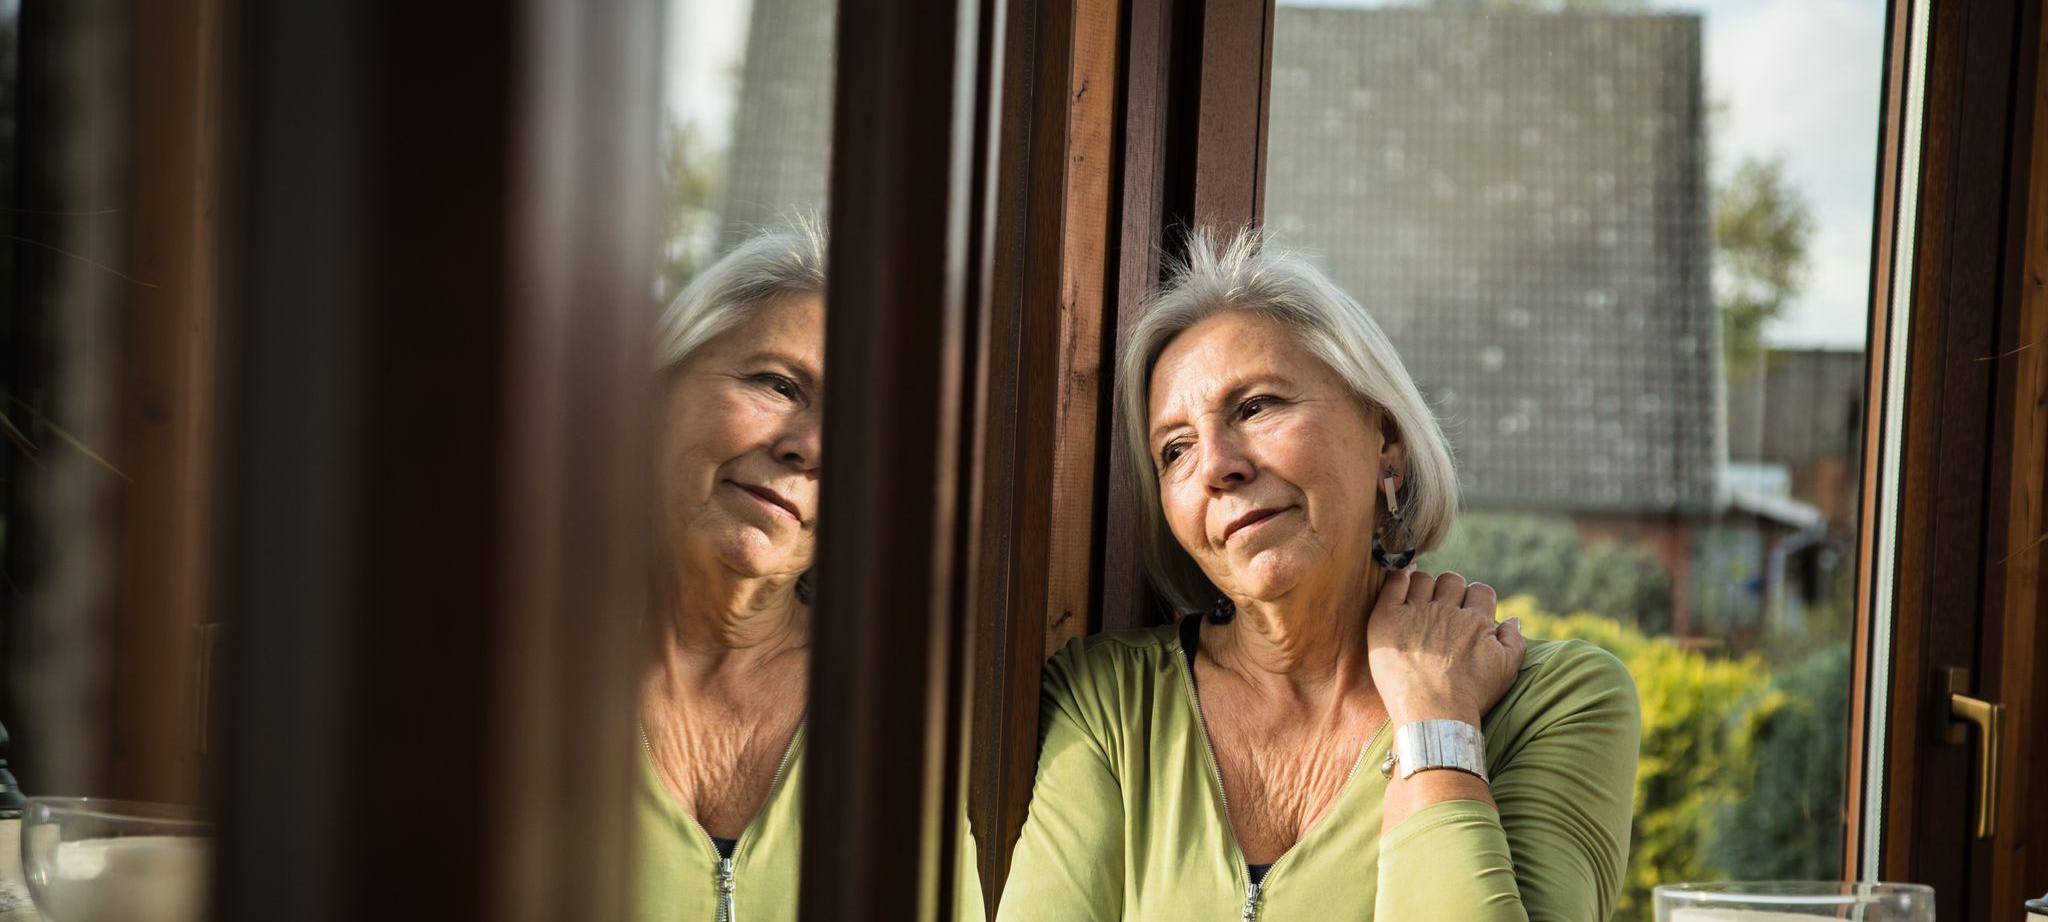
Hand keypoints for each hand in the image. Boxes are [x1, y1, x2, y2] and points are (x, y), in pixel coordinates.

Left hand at [1366, 568, 1525, 726]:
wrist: (1433, 714)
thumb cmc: (1471, 697)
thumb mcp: (1507, 670)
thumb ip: (1514, 640)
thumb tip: (1513, 619)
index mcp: (1476, 620)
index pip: (1480, 591)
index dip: (1475, 599)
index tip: (1467, 611)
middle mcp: (1447, 610)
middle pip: (1452, 581)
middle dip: (1450, 590)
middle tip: (1441, 609)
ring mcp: (1416, 612)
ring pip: (1423, 580)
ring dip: (1424, 586)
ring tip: (1418, 602)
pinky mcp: (1388, 617)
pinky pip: (1394, 583)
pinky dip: (1398, 578)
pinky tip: (1400, 582)